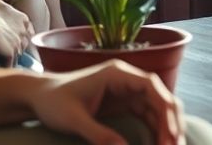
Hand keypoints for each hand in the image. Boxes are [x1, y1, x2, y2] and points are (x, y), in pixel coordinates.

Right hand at [0, 0, 33, 65]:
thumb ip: (5, 7)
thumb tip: (2, 7)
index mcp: (23, 19)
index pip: (28, 31)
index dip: (22, 36)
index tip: (18, 40)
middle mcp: (23, 32)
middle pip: (24, 43)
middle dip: (18, 47)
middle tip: (9, 50)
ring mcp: (18, 43)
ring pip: (18, 54)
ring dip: (12, 57)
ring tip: (5, 60)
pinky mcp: (11, 53)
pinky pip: (10, 63)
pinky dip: (6, 66)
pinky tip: (1, 67)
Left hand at [31, 60, 183, 144]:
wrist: (39, 97)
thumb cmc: (53, 102)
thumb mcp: (73, 120)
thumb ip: (98, 134)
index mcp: (116, 74)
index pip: (151, 85)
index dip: (165, 108)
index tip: (171, 132)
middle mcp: (126, 79)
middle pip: (160, 96)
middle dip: (171, 121)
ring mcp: (126, 91)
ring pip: (157, 108)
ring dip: (167, 127)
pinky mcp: (124, 103)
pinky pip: (147, 115)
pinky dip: (156, 130)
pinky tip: (160, 144)